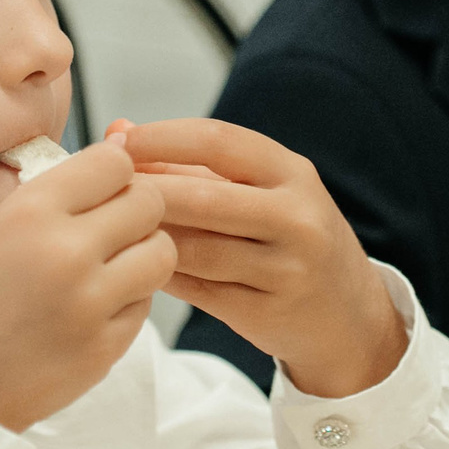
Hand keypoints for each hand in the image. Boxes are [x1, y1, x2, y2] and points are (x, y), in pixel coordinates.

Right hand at [0, 138, 175, 430]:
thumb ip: (52, 200)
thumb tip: (119, 154)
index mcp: (28, 213)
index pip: (114, 162)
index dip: (114, 173)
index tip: (102, 188)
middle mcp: (66, 251)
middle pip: (149, 201)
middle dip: (137, 210)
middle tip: (114, 229)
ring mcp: (91, 302)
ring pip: (162, 252)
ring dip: (143, 254)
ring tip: (110, 269)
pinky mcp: (107, 347)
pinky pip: (146, 304)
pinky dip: (129, 301)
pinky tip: (91, 311)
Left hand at [119, 117, 406, 398]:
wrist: (349, 318)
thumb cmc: (292, 241)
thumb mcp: (263, 192)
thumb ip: (191, 164)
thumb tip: (118, 130)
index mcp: (293, 173)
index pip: (220, 142)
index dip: (162, 137)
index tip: (118, 142)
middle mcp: (297, 217)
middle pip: (203, 197)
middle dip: (144, 190)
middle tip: (100, 191)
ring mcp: (287, 269)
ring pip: (197, 249)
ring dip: (147, 238)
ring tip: (111, 230)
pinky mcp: (267, 313)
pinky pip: (198, 291)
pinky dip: (162, 275)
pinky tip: (137, 266)